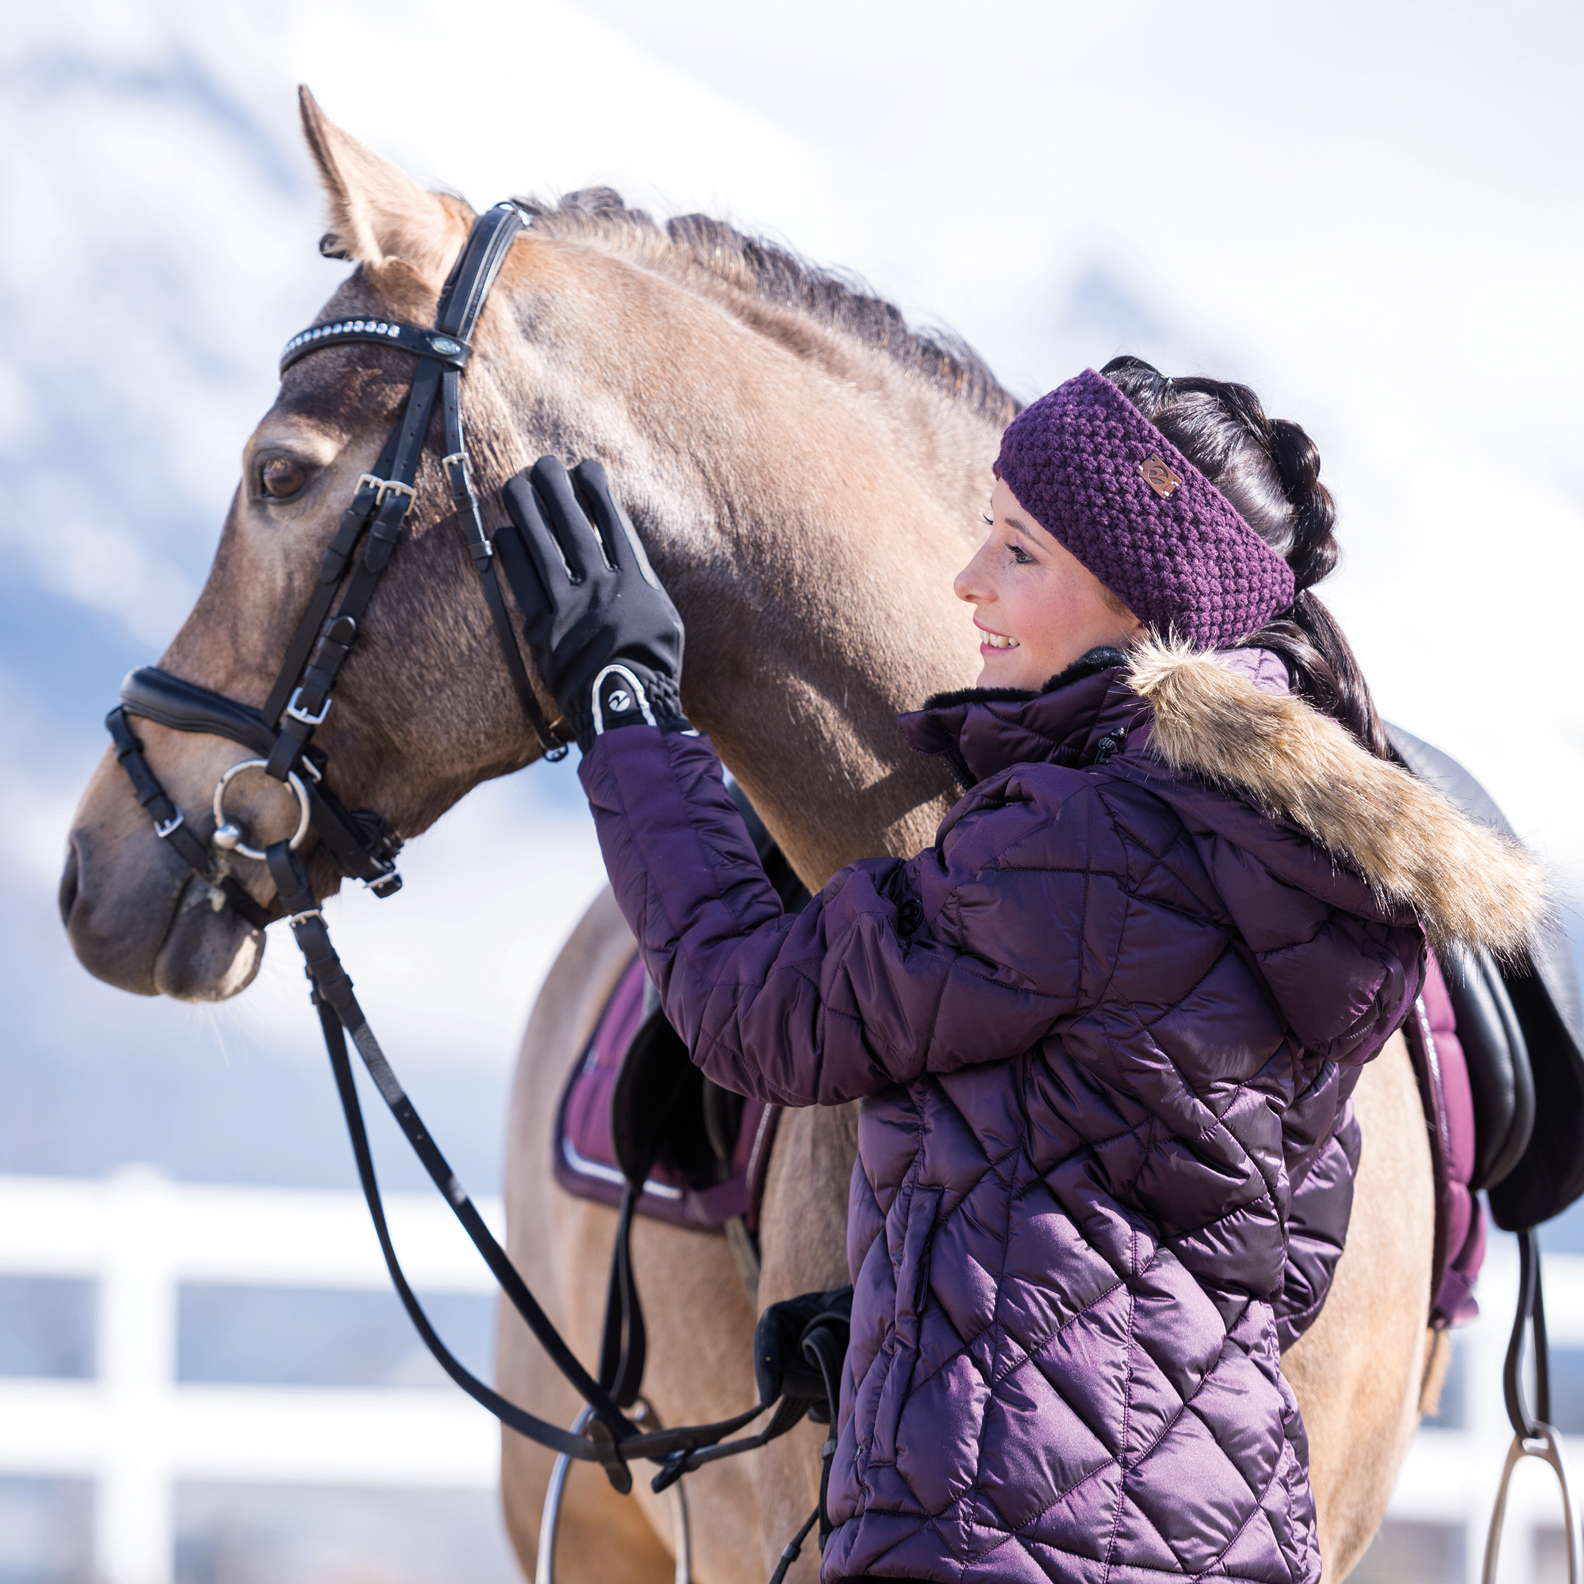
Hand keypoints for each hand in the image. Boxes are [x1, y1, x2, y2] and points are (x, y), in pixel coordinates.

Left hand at [502, 456, 689, 751]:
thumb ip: (641, 578)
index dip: (596, 489)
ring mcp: (569, 606)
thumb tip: (617, 544)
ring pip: (541, 542)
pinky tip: (505, 531)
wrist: (627, 711)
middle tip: (544, 463)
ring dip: (527, 507)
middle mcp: (601, 587)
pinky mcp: (542, 628)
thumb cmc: (653, 665)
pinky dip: (512, 550)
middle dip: (556, 486)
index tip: (585, 467)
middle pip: (572, 522)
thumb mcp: (664, 616)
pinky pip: (521, 578)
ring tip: (518, 482)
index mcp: (636, 581)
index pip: (612, 521)